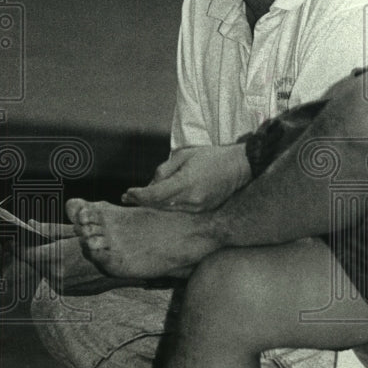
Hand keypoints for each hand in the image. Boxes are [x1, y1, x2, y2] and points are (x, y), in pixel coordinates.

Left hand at [121, 144, 251, 211]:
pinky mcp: (203, 211)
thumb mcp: (184, 155)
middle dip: (142, 201)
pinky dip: (167, 206)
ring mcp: (199, 208)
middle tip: (127, 198)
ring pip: (168, 210)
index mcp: (186, 183)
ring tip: (139, 200)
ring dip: (153, 205)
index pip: (155, 195)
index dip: (139, 196)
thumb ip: (164, 170)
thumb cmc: (212, 157)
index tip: (127, 194)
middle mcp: (192, 200)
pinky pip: (179, 211)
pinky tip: (159, 202)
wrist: (239, 167)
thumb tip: (151, 184)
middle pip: (159, 205)